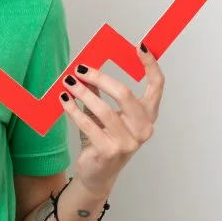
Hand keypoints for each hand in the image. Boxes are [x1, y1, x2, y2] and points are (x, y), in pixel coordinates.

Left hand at [58, 43, 164, 192]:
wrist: (97, 175)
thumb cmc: (103, 140)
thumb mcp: (105, 114)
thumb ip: (100, 92)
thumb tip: (87, 67)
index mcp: (148, 116)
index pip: (157, 85)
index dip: (151, 64)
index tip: (140, 46)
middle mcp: (143, 129)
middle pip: (125, 93)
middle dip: (100, 77)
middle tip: (80, 68)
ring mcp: (129, 143)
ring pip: (104, 109)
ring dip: (82, 92)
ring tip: (68, 82)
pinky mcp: (110, 152)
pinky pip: (89, 124)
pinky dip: (74, 110)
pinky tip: (64, 100)